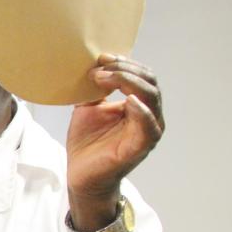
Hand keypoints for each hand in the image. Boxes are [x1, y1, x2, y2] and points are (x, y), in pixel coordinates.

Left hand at [66, 54, 164, 227]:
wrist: (80, 174)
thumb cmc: (87, 142)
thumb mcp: (89, 107)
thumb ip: (96, 88)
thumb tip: (95, 66)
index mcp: (140, 104)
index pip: (142, 75)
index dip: (124, 63)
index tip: (101, 58)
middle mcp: (150, 115)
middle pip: (149, 82)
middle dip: (125, 69)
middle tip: (100, 67)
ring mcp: (148, 131)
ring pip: (151, 97)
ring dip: (128, 83)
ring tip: (104, 79)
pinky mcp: (141, 147)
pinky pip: (148, 126)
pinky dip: (141, 110)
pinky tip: (127, 100)